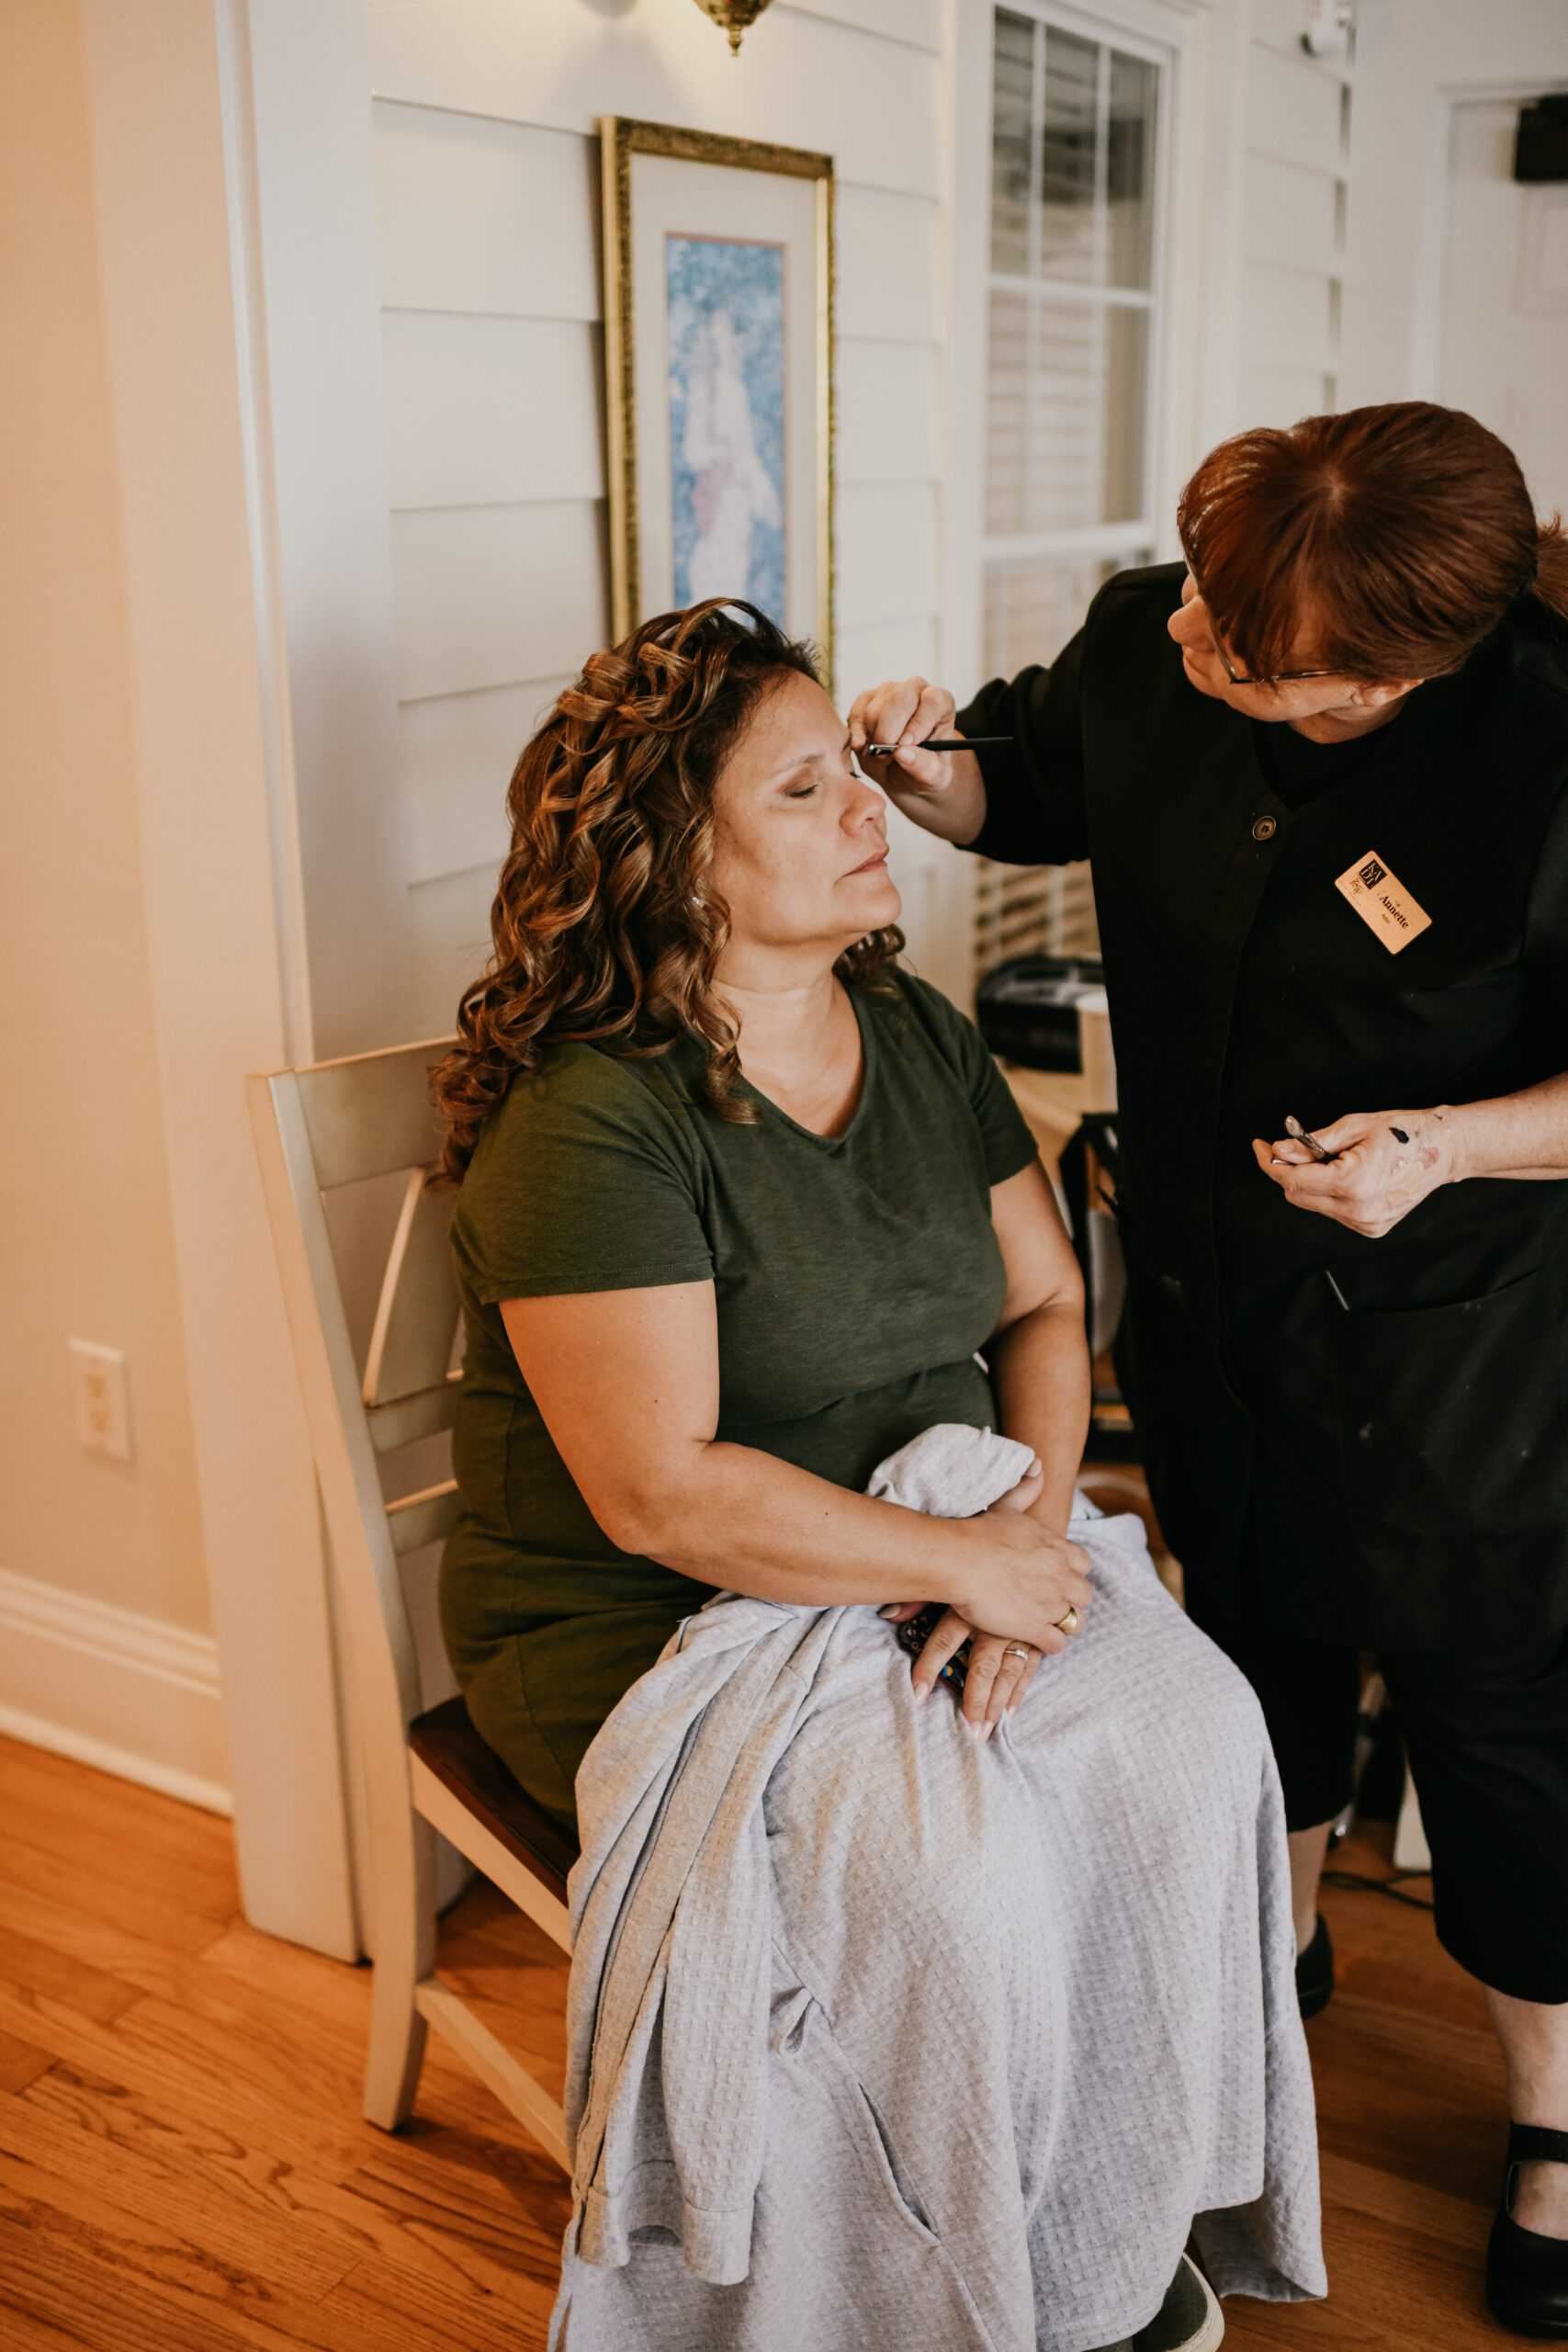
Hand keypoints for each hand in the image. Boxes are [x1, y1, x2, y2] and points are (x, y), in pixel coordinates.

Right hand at [846, 676, 985, 844]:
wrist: (911, 780)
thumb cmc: (930, 779)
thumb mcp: (935, 781)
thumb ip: (925, 768)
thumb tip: (904, 754)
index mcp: (941, 706)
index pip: (933, 700)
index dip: (919, 721)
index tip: (907, 746)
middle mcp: (917, 693)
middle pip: (901, 693)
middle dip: (891, 725)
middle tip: (886, 753)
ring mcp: (890, 695)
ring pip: (876, 700)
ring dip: (872, 730)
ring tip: (877, 756)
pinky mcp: (867, 705)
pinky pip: (856, 708)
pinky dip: (854, 728)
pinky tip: (858, 747)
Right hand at [886, 1461, 1089, 1729]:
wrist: (958, 1560)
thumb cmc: (978, 1532)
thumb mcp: (1007, 1506)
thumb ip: (1026, 1489)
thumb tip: (1038, 1467)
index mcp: (1058, 1548)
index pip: (1084, 1565)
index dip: (1070, 1573)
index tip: (1054, 1577)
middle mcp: (1061, 1575)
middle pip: (1084, 1595)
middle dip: (1070, 1600)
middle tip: (1048, 1603)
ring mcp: (1050, 1603)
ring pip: (1075, 1622)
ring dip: (1063, 1624)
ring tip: (1043, 1624)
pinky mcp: (1035, 1627)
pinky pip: (1057, 1643)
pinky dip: (1048, 1643)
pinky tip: (1032, 1638)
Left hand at [1254, 1108, 1459, 1237]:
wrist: (1444, 1151)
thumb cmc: (1403, 1132)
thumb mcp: (1354, 1126)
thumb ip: (1312, 1143)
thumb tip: (1280, 1151)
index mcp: (1354, 1183)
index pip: (1293, 1180)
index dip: (1271, 1163)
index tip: (1260, 1146)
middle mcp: (1359, 1210)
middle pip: (1298, 1196)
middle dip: (1286, 1172)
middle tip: (1282, 1147)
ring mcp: (1366, 1223)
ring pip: (1314, 1205)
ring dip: (1308, 1182)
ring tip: (1330, 1159)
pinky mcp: (1371, 1228)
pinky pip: (1333, 1211)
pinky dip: (1327, 1193)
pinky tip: (1343, 1175)